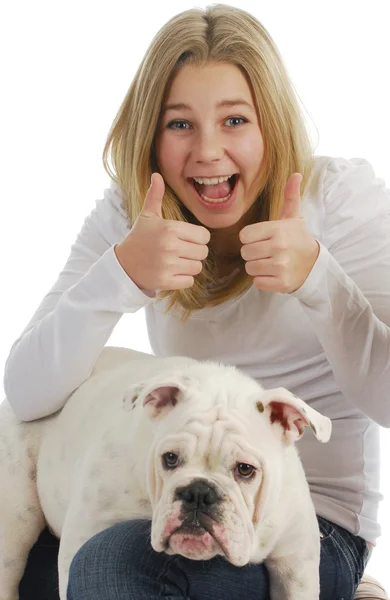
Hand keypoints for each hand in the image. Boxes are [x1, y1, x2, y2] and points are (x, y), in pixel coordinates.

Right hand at [114, 173, 209, 291]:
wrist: (123, 263)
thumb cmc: (140, 238)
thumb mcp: (147, 216)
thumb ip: (155, 196)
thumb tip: (156, 175)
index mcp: (170, 228)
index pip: (204, 236)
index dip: (198, 238)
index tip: (186, 239)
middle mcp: (170, 246)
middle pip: (203, 252)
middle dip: (194, 253)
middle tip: (180, 252)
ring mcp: (168, 265)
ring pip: (197, 267)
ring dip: (189, 266)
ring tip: (175, 262)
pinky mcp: (166, 281)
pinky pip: (189, 281)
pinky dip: (183, 279)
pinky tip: (172, 273)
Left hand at [239, 173, 318, 292]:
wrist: (314, 265)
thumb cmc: (298, 238)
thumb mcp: (294, 217)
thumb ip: (290, 196)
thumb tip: (296, 174)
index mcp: (278, 229)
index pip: (244, 236)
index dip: (250, 239)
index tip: (262, 239)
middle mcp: (279, 247)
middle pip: (245, 252)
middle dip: (253, 253)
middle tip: (267, 252)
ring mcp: (281, 266)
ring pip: (250, 268)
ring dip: (257, 267)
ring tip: (271, 263)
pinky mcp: (281, 283)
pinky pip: (257, 283)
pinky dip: (263, 280)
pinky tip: (274, 274)